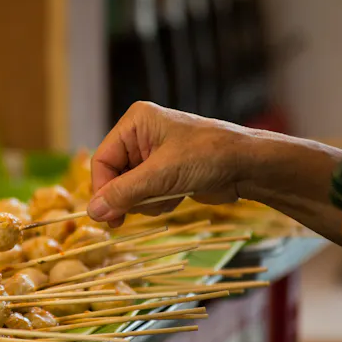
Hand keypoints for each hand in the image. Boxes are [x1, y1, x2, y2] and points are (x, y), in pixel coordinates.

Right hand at [87, 101, 250, 226]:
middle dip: (128, 196)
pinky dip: (157, 202)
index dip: (102, 189)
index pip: (102, 160)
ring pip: (129, 189)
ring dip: (145, 201)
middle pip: (114, 176)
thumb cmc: (208, 157)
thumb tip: (92, 212)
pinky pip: (146, 194)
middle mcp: (140, 136)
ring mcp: (153, 155)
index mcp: (135, 123)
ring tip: (168, 197)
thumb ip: (124, 193)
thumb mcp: (161, 176)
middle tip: (129, 218)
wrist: (249, 166)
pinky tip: (177, 197)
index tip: (107, 215)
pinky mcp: (165, 173)